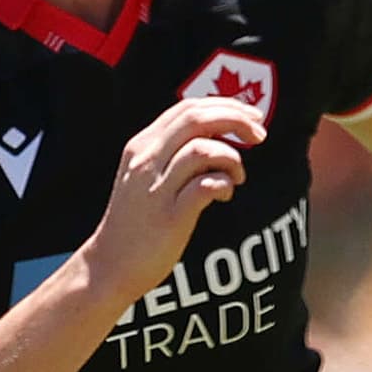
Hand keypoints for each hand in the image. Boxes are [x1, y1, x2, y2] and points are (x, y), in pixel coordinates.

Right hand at [87, 95, 264, 297]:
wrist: (110, 264)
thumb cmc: (137, 221)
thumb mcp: (148, 176)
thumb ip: (175, 153)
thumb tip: (218, 137)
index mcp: (142, 146)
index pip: (188, 108)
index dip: (225, 106)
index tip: (252, 116)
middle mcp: (146, 160)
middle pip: (197, 120)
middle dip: (236, 121)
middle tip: (260, 136)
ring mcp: (156, 188)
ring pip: (203, 150)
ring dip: (232, 159)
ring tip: (236, 178)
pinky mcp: (170, 216)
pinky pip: (206, 186)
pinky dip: (224, 184)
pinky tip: (225, 194)